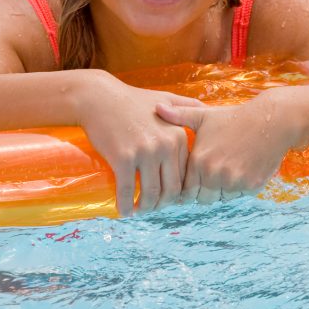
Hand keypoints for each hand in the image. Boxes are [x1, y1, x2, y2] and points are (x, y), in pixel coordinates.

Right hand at [76, 75, 201, 216]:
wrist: (99, 97)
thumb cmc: (132, 100)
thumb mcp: (167, 98)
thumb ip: (188, 106)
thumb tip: (209, 109)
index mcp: (179, 136)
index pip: (185, 175)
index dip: (178, 191)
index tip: (167, 198)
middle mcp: (166, 145)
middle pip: (172, 189)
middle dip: (163, 204)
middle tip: (153, 208)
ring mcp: (146, 152)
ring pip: (151, 194)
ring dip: (145, 208)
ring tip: (138, 210)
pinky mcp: (124, 158)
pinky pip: (127, 191)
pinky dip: (125, 205)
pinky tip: (123, 211)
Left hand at [156, 95, 298, 203]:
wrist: (272, 120)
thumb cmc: (236, 118)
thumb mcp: (205, 115)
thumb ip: (179, 115)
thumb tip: (156, 107)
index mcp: (199, 161)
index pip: (184, 190)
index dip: (188, 186)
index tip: (194, 180)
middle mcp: (214, 175)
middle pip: (202, 199)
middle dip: (204, 191)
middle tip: (212, 176)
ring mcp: (234, 182)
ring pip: (221, 198)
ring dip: (222, 190)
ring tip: (228, 170)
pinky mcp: (251, 186)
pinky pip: (239, 196)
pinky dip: (239, 188)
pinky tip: (242, 168)